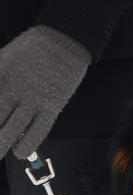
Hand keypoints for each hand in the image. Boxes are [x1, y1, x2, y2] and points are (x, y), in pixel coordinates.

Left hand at [0, 26, 91, 159]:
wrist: (63, 41)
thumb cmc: (32, 48)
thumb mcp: (4, 57)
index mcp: (1, 74)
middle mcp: (15, 90)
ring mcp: (34, 101)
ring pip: (13, 129)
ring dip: (2, 143)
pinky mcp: (51, 108)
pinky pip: (39, 131)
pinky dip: (27, 144)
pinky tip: (19, 153)